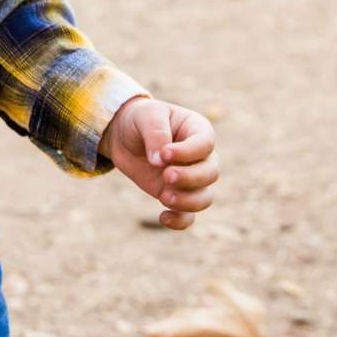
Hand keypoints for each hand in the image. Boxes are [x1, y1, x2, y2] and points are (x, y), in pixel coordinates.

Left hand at [101, 95, 218, 230]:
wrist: (125, 136)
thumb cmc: (141, 119)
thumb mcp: (147, 115)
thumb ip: (155, 133)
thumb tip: (159, 161)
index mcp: (198, 130)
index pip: (205, 144)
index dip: (188, 152)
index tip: (164, 154)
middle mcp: (201, 157)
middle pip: (210, 173)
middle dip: (190, 178)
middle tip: (166, 176)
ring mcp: (191, 179)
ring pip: (205, 198)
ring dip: (187, 201)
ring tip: (163, 196)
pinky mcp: (177, 195)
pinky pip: (188, 216)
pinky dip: (180, 221)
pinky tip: (162, 217)